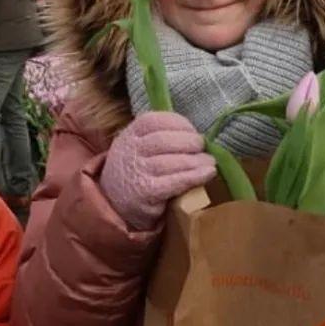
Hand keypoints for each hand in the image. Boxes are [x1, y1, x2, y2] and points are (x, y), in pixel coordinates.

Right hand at [99, 111, 215, 230]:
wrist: (114, 204)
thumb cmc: (134, 171)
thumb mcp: (136, 147)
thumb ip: (159, 136)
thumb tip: (196, 134)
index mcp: (129, 135)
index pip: (153, 121)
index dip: (178, 123)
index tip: (193, 130)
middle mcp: (130, 151)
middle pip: (163, 140)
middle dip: (189, 141)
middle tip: (203, 147)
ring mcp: (137, 173)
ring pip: (171, 162)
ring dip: (196, 161)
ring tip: (210, 162)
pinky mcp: (145, 193)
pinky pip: (175, 182)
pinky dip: (194, 176)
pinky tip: (207, 174)